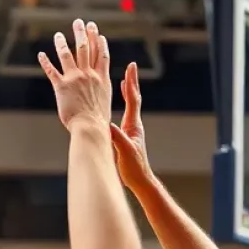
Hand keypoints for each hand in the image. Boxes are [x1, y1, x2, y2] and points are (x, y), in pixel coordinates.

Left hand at [38, 19, 111, 132]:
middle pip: (86, 49)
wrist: (89, 126)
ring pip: (68, 55)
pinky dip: (45, 61)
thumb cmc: (97, 121)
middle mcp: (89, 75)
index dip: (100, 43)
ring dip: (63, 43)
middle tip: (80, 23)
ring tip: (59, 34)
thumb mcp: (105, 102)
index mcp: (101, 79)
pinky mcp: (61, 87)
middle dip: (83, 33)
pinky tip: (41, 54)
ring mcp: (75, 79)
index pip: (102, 56)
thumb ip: (101, 92)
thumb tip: (100, 94)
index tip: (98, 34)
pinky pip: (52, 71)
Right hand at [108, 62, 152, 191]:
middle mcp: (134, 125)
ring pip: (130, 107)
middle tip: (130, 68)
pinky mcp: (127, 137)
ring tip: (123, 82)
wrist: (140, 180)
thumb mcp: (124, 152)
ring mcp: (131, 131)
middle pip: (134, 98)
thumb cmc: (134, 168)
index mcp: (133, 126)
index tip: (129, 68)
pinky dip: (121, 108)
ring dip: (127, 93)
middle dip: (131, 83)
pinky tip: (117, 108)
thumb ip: (117, 138)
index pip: (133, 99)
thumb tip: (108, 126)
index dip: (130, 83)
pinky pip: (125, 117)